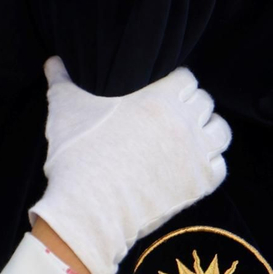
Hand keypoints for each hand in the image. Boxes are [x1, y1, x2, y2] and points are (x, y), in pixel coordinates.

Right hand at [28, 58, 231, 273]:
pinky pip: (219, 167)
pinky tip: (190, 166)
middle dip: (191, 106)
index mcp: (160, 98)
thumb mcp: (65, 110)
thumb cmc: (78, 156)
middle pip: (205, 102)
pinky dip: (209, 164)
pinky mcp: (198, 185)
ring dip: (208, 131)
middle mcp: (184, 122)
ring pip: (220, 132)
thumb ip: (62, 80)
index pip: (186, 78)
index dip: (175, 83)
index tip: (163, 92)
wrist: (89, 211)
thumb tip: (52, 62)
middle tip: (171, 116)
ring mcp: (195, 154)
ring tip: (189, 137)